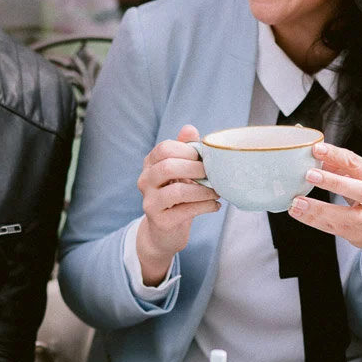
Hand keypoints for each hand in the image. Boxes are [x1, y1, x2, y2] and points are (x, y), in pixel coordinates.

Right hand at [135, 124, 219, 285]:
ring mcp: (150, 202)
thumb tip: (190, 128)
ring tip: (217, 192)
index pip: (164, 148)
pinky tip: (215, 206)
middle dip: (195, 168)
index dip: (187, 150)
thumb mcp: (180, 171)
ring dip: (203, 190)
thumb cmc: (176, 196)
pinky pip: (186, 210)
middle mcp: (144, 181)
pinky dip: (206, 206)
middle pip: (167, 167)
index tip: (203, 158)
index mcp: (150, 165)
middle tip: (212, 174)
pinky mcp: (160, 221)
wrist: (164, 232)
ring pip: (177, 191)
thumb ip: (184, 149)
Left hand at [288, 141, 361, 268]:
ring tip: (296, 202)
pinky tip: (297, 212)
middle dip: (332, 181)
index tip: (316, 148)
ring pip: (341, 214)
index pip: (354, 162)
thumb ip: (342, 168)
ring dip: (316, 208)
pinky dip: (312, 220)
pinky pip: (331, 226)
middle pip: (354, 188)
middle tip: (309, 174)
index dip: (335, 155)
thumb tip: (316, 154)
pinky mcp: (355, 233)